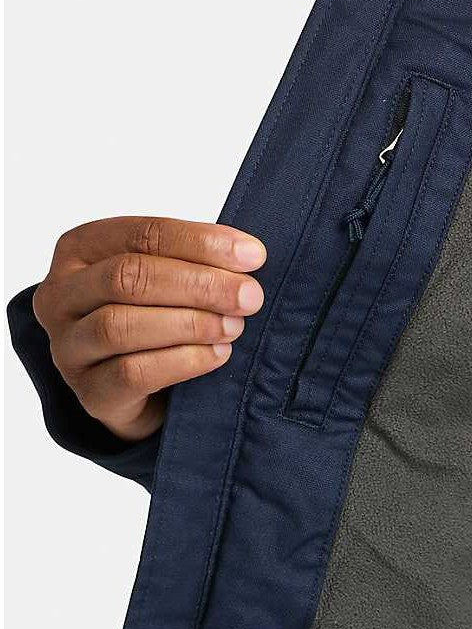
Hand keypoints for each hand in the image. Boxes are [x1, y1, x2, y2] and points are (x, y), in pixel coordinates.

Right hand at [31, 216, 266, 443]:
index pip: (142, 234)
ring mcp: (67, 347)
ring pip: (121, 326)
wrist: (140, 383)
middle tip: (249, 295)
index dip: (201, 243)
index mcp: (81, 249)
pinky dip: (183, 361)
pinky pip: (130, 374)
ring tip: (234, 326)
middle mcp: (61, 296)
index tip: (252, 256)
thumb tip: (249, 256)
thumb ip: (199, 258)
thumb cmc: (157, 310)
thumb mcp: (171, 272)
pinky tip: (218, 354)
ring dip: (191, 324)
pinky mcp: (87, 393)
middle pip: (128, 278)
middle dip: (200, 284)